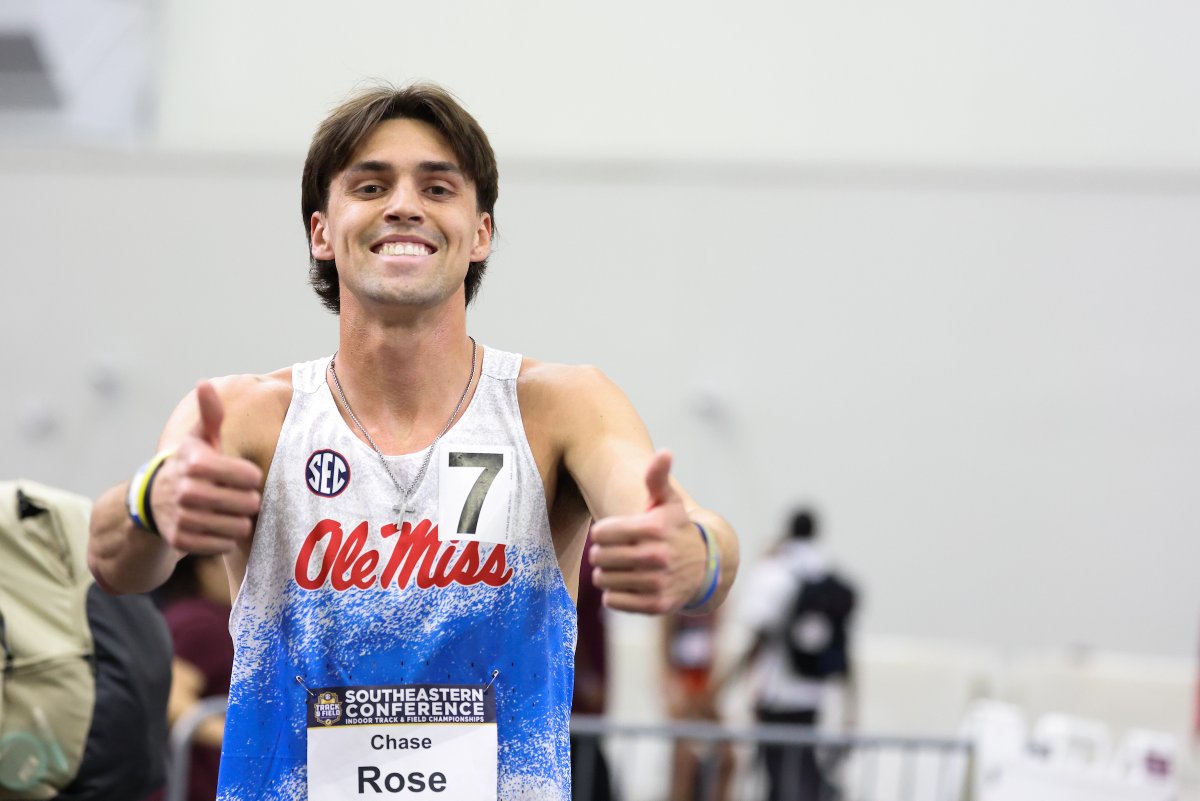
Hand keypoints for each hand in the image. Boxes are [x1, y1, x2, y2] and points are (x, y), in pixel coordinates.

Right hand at [149, 381, 262, 553]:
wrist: (154, 501)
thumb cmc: (190, 466)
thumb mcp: (200, 439)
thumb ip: (210, 415)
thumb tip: (204, 383)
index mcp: (194, 462)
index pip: (248, 476)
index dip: (251, 477)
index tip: (245, 475)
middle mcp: (185, 490)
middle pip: (246, 503)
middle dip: (249, 501)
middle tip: (243, 498)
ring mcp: (182, 517)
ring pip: (238, 526)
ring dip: (240, 521)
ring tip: (232, 512)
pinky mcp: (180, 541)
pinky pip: (224, 545)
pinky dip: (227, 538)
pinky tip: (219, 527)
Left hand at [588, 450, 706, 614]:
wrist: (705, 569)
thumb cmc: (675, 529)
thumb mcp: (668, 502)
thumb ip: (658, 478)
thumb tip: (665, 452)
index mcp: (655, 528)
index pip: (600, 532)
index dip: (600, 533)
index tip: (608, 533)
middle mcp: (658, 556)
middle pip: (600, 557)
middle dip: (600, 554)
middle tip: (607, 553)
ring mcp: (658, 582)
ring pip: (604, 579)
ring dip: (604, 574)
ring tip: (614, 568)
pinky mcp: (656, 605)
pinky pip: (613, 602)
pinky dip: (613, 595)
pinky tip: (625, 584)